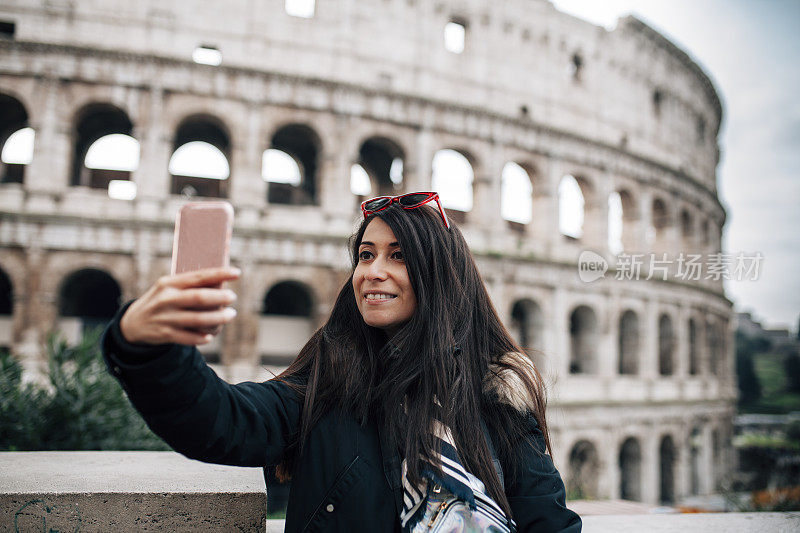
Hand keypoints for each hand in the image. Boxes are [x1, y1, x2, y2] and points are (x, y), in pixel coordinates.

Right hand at [120, 267, 239, 345]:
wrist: (133, 324)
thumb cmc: (161, 301)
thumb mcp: (169, 288)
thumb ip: (191, 286)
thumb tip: (222, 283)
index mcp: (169, 283)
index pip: (198, 276)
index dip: (219, 274)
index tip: (237, 272)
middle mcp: (167, 299)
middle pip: (198, 298)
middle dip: (220, 297)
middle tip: (233, 297)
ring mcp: (165, 318)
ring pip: (197, 319)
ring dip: (217, 318)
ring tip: (230, 315)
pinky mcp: (165, 334)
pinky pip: (188, 338)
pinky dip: (201, 337)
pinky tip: (210, 335)